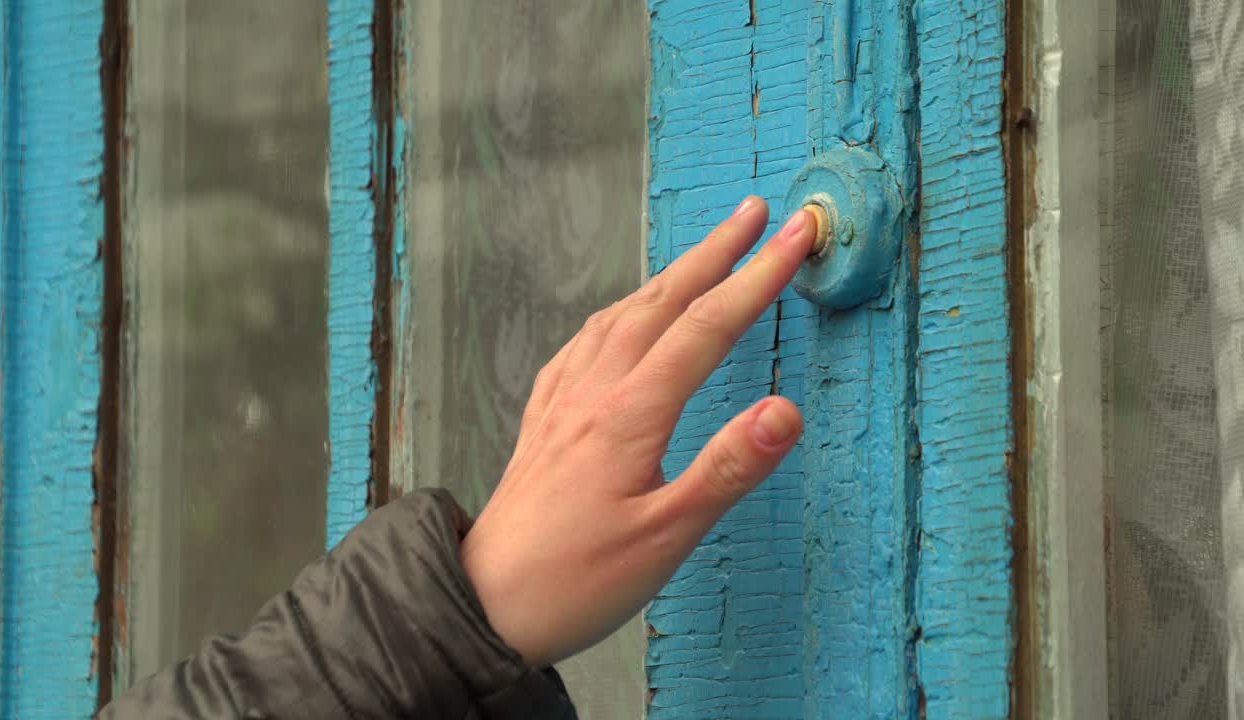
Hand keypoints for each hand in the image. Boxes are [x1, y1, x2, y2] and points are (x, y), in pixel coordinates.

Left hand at [460, 197, 814, 667]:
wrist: (483, 604)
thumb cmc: (575, 581)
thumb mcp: (665, 537)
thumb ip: (727, 469)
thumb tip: (786, 409)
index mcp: (628, 415)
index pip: (707, 328)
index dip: (758, 278)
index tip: (797, 235)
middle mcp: (592, 393)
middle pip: (662, 303)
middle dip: (714, 252)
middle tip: (756, 213)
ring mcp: (562, 403)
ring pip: (620, 316)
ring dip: (667, 277)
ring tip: (701, 254)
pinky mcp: (543, 423)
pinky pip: (582, 345)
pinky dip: (615, 314)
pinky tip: (618, 320)